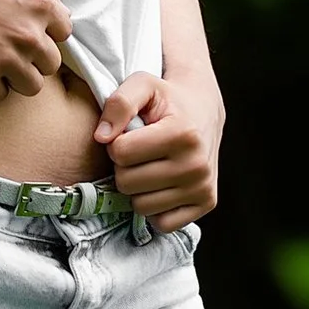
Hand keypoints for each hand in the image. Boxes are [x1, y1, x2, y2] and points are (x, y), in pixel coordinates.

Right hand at [0, 0, 71, 99]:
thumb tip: (60, 11)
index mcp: (39, 4)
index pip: (64, 33)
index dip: (46, 35)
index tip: (28, 34)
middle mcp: (28, 34)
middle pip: (50, 64)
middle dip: (32, 59)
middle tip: (8, 50)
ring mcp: (7, 58)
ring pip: (31, 87)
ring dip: (15, 78)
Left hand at [95, 68, 223, 230]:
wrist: (204, 110)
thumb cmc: (168, 99)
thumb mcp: (142, 85)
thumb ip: (118, 103)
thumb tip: (101, 137)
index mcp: (182, 133)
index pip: (121, 153)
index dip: (117, 143)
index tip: (130, 135)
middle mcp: (197, 164)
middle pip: (127, 183)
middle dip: (126, 167)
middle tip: (140, 152)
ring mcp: (203, 187)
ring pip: (141, 207)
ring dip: (138, 189)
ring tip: (151, 166)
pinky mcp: (206, 203)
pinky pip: (162, 223)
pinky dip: (156, 208)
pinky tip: (161, 185)